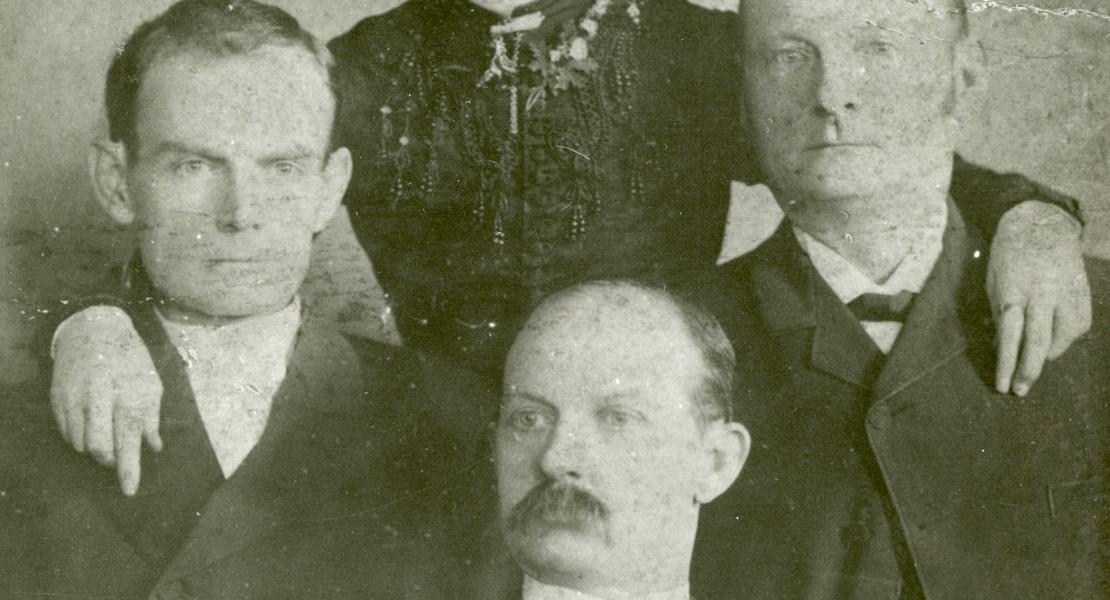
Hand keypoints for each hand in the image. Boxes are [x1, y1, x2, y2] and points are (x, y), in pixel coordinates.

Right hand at [50, 306, 162, 495]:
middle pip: (100, 448)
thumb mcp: (151, 383)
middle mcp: (100, 397)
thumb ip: (152, 417)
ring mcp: (75, 398)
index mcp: (129, 393)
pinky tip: (89, 425)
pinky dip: (79, 438)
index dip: (129, 469)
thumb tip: (154, 447)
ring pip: (81, 444)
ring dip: (95, 449)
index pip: (129, 439)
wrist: (92, 328)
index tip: (129, 490)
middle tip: (117, 457)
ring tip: (105, 433)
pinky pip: (67, 433)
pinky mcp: (58, 398)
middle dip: (110, 461)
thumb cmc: (129, 359)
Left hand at [988, 201, 1090, 395]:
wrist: (1042, 224)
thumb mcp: (993, 281)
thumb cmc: (1009, 255)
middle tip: (1020, 391)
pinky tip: (1055, 338)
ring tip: (1034, 359)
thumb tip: (1003, 349)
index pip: (1010, 334)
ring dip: (1048, 353)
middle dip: (1029, 370)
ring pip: (1063, 337)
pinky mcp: (1083, 293)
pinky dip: (1066, 337)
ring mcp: (1066, 292)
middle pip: (1038, 340)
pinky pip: (1078, 326)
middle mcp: (1042, 292)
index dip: (1007, 363)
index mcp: (1014, 289)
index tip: (1002, 386)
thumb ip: (999, 314)